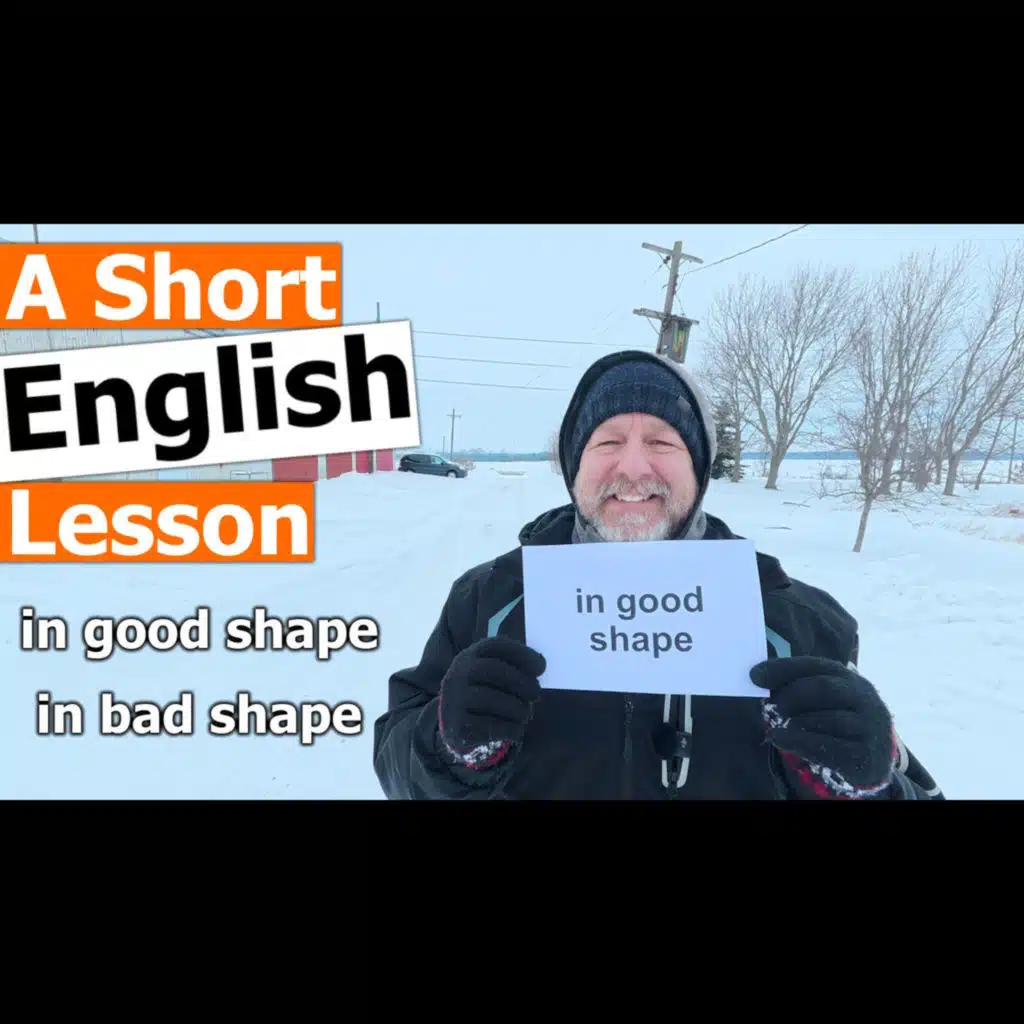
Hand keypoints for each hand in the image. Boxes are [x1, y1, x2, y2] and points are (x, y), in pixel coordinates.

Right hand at [438, 637, 545, 768]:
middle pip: (492, 670)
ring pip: (489, 699)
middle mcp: (458, 673)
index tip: (542, 668)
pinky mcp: (457, 726)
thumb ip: (516, 664)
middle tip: (537, 694)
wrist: (453, 724)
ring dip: (517, 708)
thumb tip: (540, 663)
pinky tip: (517, 730)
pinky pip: (487, 726)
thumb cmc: (484, 691)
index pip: (495, 645)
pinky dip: (509, 728)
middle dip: (521, 682)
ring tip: (525, 714)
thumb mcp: (494, 672)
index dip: (522, 654)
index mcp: (470, 656)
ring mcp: (454, 700)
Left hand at [750, 655, 896, 798]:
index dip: (782, 669)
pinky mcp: (865, 756)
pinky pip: (828, 746)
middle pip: (824, 688)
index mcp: (848, 677)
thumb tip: (757, 677)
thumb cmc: (836, 722)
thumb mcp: (821, 700)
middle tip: (773, 706)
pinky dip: (797, 742)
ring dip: (795, 721)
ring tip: (779, 726)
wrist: (871, 758)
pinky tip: (778, 738)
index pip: (814, 666)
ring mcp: (869, 727)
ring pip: (827, 719)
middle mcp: (864, 698)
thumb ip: (795, 687)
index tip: (753, 675)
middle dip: (791, 695)